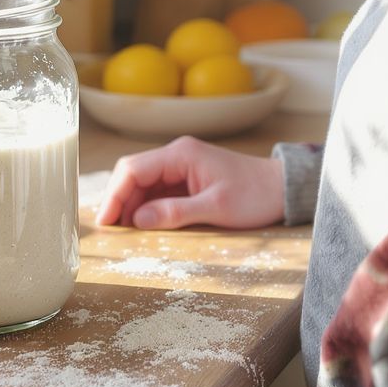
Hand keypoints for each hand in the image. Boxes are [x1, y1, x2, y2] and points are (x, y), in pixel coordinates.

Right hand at [94, 135, 284, 229]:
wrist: (282, 188)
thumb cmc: (254, 195)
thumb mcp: (216, 207)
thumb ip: (176, 212)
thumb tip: (139, 220)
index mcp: (181, 154)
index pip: (133, 168)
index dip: (115, 194)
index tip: (105, 221)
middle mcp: (176, 154)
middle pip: (133, 174)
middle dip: (119, 201)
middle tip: (110, 231)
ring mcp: (181, 166)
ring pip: (143, 183)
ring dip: (131, 206)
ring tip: (123, 233)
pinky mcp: (186, 178)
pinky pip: (157, 190)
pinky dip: (146, 207)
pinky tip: (143, 225)